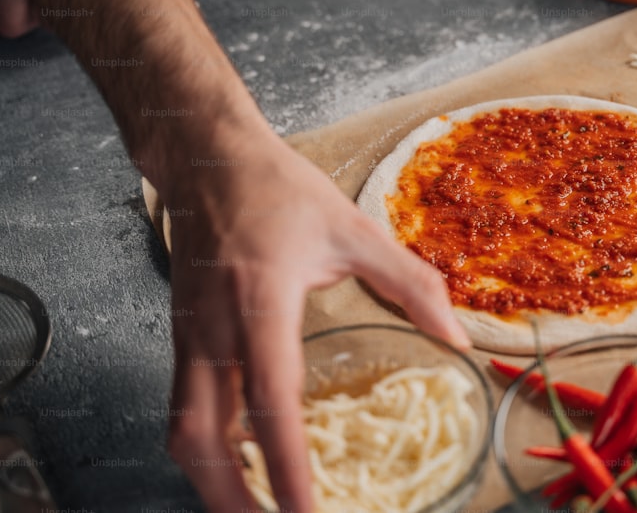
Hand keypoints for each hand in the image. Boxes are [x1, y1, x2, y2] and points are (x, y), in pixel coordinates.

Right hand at [162, 129, 468, 510]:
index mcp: (260, 302)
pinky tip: (236, 462)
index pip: (270, 403)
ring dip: (213, 483)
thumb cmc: (279, 191)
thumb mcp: (354, 229)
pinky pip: (184, 408)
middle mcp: (213, 329)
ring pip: (184, 432)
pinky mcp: (180, 336)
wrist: (208, 159)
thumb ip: (410, 283)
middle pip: (205, 439)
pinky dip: (207, 449)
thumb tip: (456, 338)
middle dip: (234, 499)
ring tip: (252, 510)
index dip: (287, 468)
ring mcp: (187, 335)